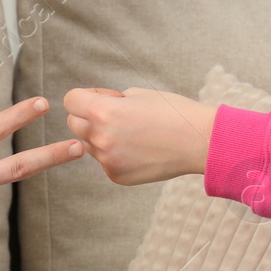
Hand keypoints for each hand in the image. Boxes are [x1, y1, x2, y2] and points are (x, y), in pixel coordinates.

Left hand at [62, 86, 216, 184]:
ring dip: (101, 136)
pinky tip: (138, 149)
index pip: (71, 101)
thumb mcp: (138, 94)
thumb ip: (109, 100)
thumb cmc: (172, 112)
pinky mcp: (117, 176)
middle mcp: (101, 138)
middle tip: (118, 114)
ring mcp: (108, 160)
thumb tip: (94, 107)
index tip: (103, 97)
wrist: (199, 142)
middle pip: (74, 124)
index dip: (85, 96)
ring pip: (88, 143)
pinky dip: (114, 153)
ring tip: (132, 132)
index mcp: (104, 112)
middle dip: (89, 116)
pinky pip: (104, 160)